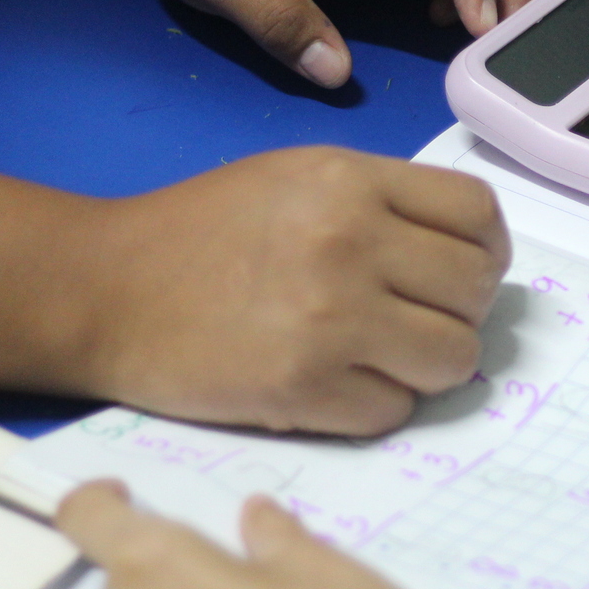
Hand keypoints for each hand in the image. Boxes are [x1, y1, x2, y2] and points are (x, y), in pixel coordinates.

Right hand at [79, 146, 509, 434]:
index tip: (463, 272)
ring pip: (453, 360)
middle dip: (457, 313)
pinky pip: (396, 411)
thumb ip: (384, 204)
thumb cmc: (199, 232)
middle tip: (415, 319)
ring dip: (426, 367)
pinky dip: (377, 405)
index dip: (486, 251)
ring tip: (380, 355)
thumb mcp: (298, 178)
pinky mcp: (304, 388)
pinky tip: (336, 383)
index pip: (479, 215)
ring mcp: (330, 319)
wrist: (102, 289)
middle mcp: (350, 242)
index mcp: (351, 181)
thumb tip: (469, 256)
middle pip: (476, 292)